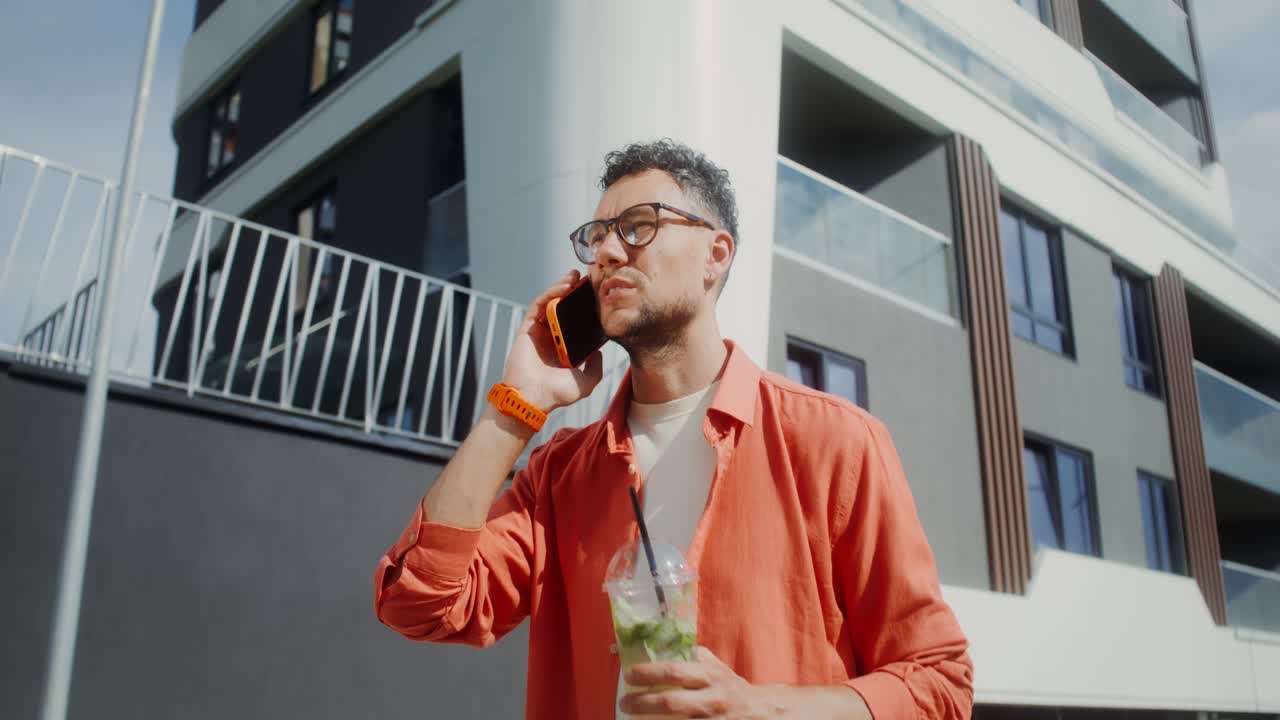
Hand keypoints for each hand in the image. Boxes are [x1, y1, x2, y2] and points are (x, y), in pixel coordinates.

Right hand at [500, 269, 603, 410]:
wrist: (533, 398)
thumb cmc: (556, 394)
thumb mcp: (586, 383)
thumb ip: (595, 369)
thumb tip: (599, 353)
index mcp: (563, 350)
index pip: (576, 324)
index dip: (586, 309)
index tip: (598, 297)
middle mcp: (551, 339)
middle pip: (564, 310)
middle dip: (575, 294)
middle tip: (588, 280)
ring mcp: (538, 333)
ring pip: (551, 304)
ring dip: (562, 288)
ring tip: (577, 277)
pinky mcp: (527, 328)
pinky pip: (539, 306)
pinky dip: (550, 294)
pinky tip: (564, 287)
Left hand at [619, 647, 870, 718]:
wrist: (765, 714)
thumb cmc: (733, 689)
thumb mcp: (716, 669)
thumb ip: (694, 659)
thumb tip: (658, 643)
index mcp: (710, 676)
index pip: (675, 671)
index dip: (649, 672)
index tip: (627, 674)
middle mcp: (712, 699)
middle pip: (672, 702)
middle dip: (643, 704)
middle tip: (624, 703)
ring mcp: (713, 719)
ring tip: (633, 719)